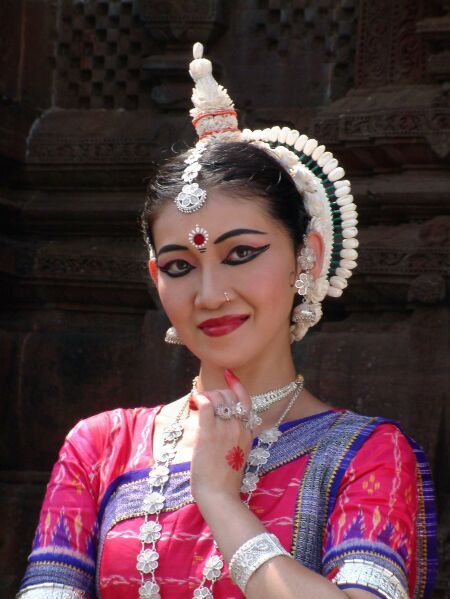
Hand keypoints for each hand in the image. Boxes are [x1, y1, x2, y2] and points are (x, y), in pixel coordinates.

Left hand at [189, 369, 252, 508]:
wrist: (219, 495)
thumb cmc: (224, 480)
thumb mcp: (236, 454)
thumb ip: (233, 436)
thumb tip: (216, 422)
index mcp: (248, 432)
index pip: (245, 400)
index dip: (236, 385)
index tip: (228, 374)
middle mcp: (240, 427)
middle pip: (228, 396)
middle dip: (214, 393)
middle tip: (203, 401)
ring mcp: (226, 429)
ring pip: (217, 398)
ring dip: (205, 396)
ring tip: (196, 404)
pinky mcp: (210, 433)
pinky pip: (206, 405)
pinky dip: (198, 399)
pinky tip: (193, 403)